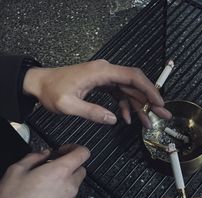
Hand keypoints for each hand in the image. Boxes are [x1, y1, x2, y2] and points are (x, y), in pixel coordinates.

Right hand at [0, 145, 89, 197]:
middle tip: (52, 166)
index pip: (83, 153)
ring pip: (75, 184)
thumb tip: (44, 153)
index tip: (63, 150)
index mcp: (61, 171)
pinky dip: (62, 193)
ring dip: (65, 179)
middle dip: (69, 165)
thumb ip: (33, 157)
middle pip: (81, 168)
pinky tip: (44, 197)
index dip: (75, 148)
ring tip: (44, 183)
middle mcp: (70, 186)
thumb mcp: (16, 171)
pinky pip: (69, 197)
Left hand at [23, 59, 170, 127]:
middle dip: (149, 100)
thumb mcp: (68, 105)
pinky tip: (127, 118)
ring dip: (139, 106)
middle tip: (162, 115)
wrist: (40, 84)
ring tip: (147, 122)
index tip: (160, 103)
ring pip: (128, 91)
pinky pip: (118, 94)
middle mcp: (107, 71)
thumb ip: (91, 112)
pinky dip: (124, 106)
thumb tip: (114, 120)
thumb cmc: (51, 92)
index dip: (149, 89)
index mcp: (102, 72)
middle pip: (135, 84)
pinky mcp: (102, 84)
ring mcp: (105, 78)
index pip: (133, 77)